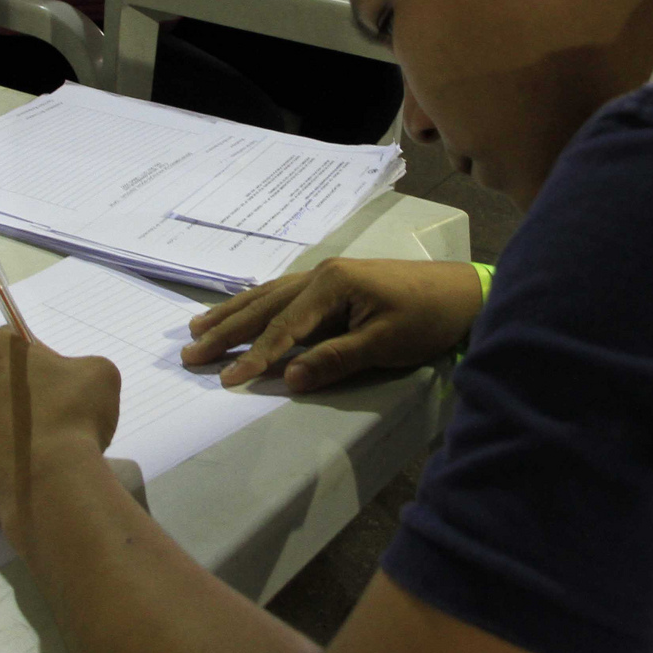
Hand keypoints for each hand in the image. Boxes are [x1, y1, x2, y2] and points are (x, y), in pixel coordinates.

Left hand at [0, 328, 120, 543]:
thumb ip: (80, 367)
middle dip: (12, 391)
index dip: (37, 363)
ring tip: (36, 444)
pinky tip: (23, 464)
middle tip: (46, 413)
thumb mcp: (99, 374)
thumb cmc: (73, 416)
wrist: (50, 483)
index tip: (55, 384)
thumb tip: (71, 384)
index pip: (12, 344)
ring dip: (1, 422)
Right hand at [180, 259, 485, 391]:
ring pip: (268, 296)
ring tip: (197, 329)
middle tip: (189, 353)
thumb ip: (334, 360)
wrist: (463, 292)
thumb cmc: (427, 318)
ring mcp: (326, 276)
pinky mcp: (334, 283)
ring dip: (232, 314)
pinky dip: (256, 304)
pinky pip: (283, 293)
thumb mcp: (384, 344)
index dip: (254, 355)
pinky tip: (241, 309)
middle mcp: (321, 274)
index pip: (283, 326)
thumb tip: (288, 378)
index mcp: (332, 285)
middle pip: (264, 306)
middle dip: (226, 330)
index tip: (226, 378)